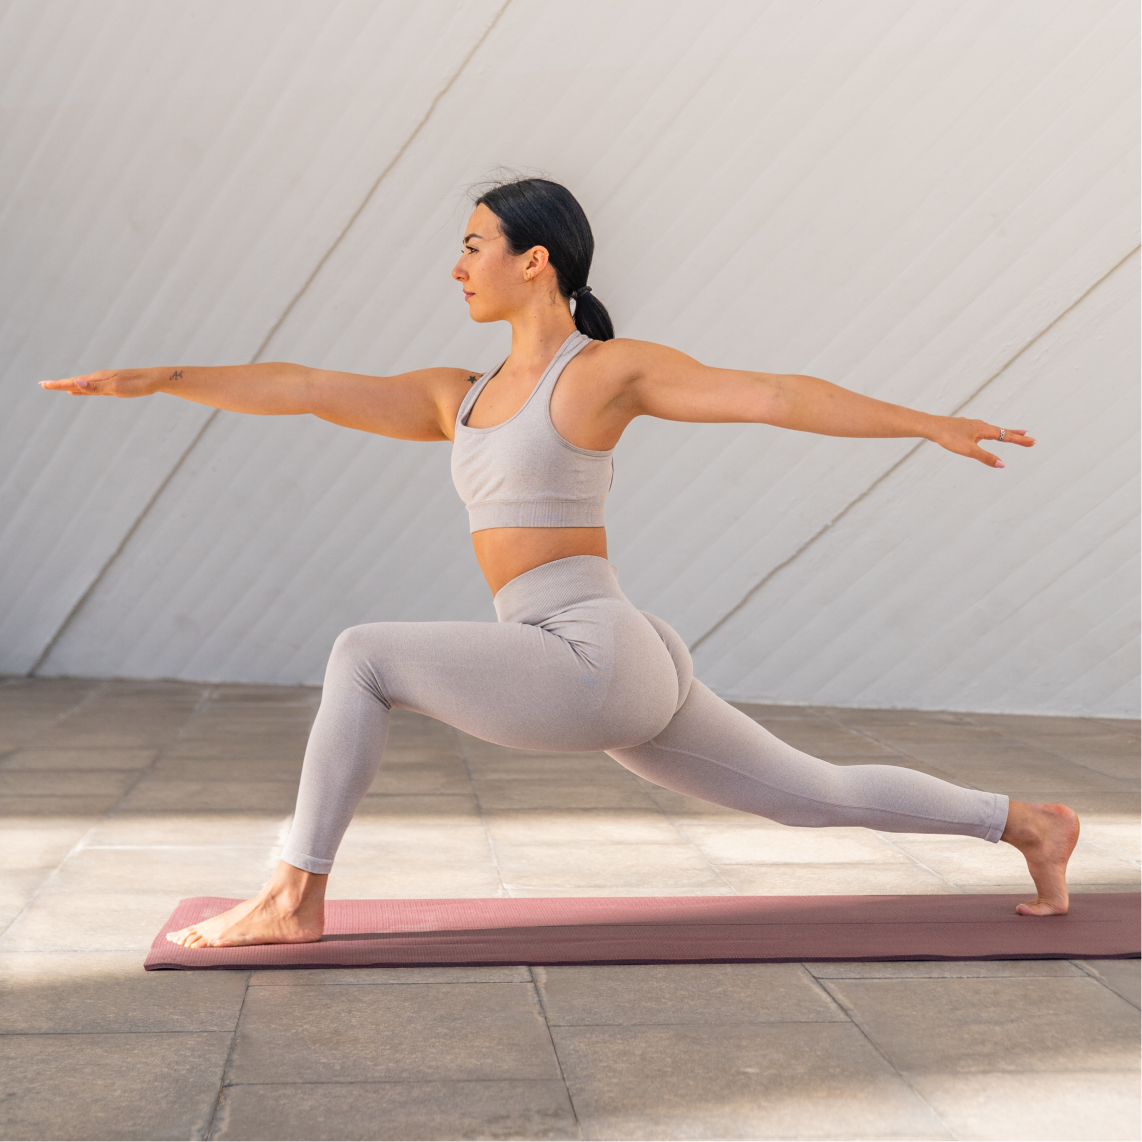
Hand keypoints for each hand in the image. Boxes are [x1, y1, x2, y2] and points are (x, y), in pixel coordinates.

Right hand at [39, 368, 157, 397]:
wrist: (154, 380)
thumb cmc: (137, 384)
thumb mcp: (116, 387)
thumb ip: (95, 387)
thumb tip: (76, 384)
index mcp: (98, 378)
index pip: (73, 382)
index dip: (58, 384)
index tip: (43, 385)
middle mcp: (99, 378)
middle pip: (75, 382)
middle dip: (59, 384)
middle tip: (43, 385)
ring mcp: (105, 381)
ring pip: (82, 385)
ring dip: (69, 386)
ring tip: (57, 387)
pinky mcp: (112, 385)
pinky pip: (92, 388)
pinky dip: (82, 390)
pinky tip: (78, 391)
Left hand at [929, 416, 1034, 467]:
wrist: (932, 427)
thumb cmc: (949, 438)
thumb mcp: (969, 450)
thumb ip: (986, 457)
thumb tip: (1002, 465)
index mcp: (985, 430)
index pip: (1007, 436)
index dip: (1020, 440)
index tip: (1033, 441)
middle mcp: (981, 425)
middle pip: (1003, 431)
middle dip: (1016, 435)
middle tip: (1030, 437)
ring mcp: (973, 425)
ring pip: (993, 429)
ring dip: (1005, 432)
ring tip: (1014, 433)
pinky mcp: (965, 426)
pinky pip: (983, 429)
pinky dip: (992, 431)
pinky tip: (986, 432)